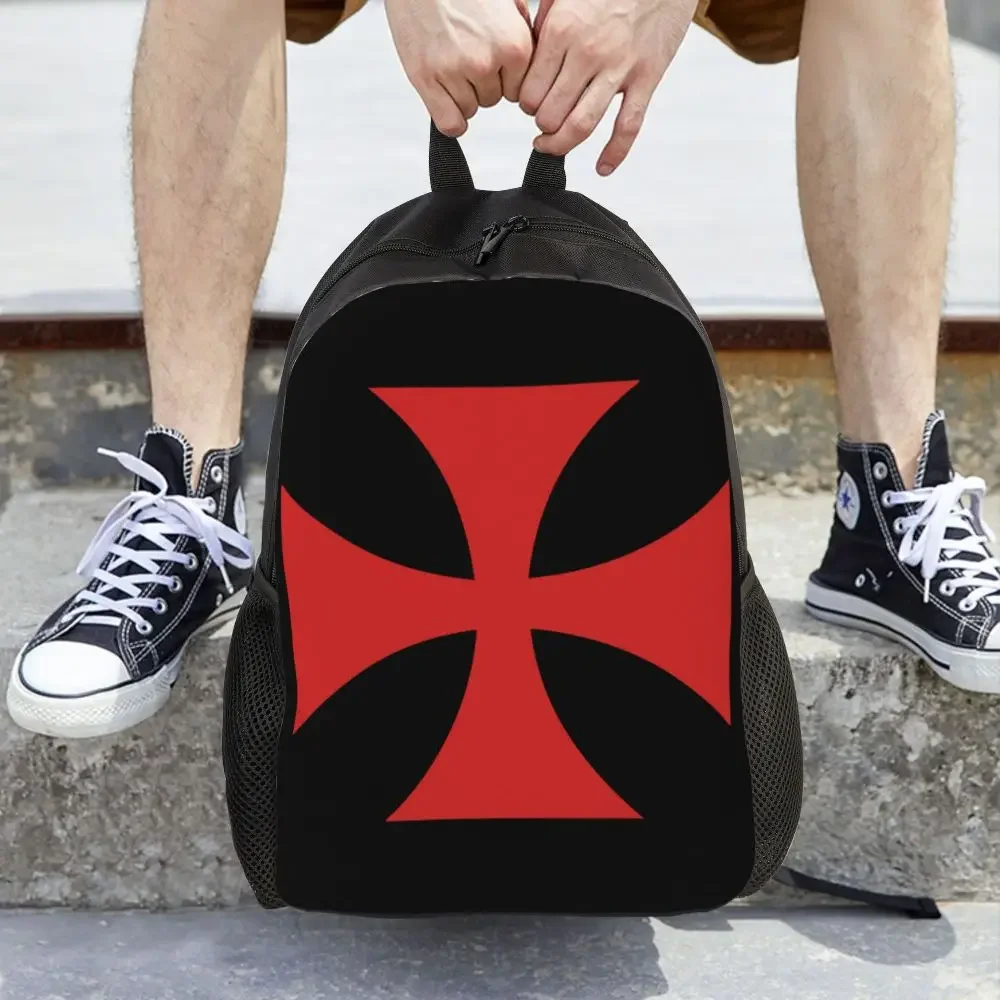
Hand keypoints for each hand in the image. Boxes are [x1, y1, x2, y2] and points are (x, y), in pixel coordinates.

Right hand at [385, 0, 534, 137]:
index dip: (504, 79)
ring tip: (450, 62)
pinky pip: (450, 124)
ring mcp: (456, 71)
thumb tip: (537, 67)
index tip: (492, 64)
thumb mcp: (508, 3)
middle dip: (481, 83)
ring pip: (470, 110)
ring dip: (461, 95)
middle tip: (465, 54)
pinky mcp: (427, 79)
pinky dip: (450, 119)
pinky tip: (445, 100)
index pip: (519, 91)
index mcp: (515, 45)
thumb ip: (523, 35)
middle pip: (493, 100)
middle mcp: (488, 62)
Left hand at [519, 0, 697, 173]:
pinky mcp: (647, 77)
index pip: (531, 92)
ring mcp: (619, 68)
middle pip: (551, 115)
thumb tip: (527, 59)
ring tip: (552, 144)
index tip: (530, 102)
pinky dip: (614, 154)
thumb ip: (543, 27)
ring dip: (561, 144)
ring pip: (581, 126)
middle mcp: (588, 53)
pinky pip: (628, 127)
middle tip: (542, 121)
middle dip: (541, 125)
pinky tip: (602, 168)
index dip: (526, 104)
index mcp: (563, 31)